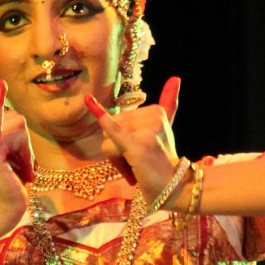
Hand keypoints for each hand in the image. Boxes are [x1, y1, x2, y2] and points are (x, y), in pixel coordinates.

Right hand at [0, 81, 31, 222]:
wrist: (3, 211)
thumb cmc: (10, 185)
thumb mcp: (11, 155)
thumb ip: (9, 134)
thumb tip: (2, 96)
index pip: (11, 119)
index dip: (21, 142)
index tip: (13, 163)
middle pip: (17, 120)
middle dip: (25, 146)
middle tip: (18, 169)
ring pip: (19, 129)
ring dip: (26, 153)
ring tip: (17, 171)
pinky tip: (1, 86)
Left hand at [85, 77, 182, 204]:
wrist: (174, 187)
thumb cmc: (163, 161)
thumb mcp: (165, 129)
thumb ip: (169, 102)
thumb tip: (176, 77)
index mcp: (157, 111)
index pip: (121, 119)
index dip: (124, 137)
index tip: (142, 149)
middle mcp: (154, 118)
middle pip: (113, 127)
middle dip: (118, 149)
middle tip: (136, 162)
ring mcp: (147, 132)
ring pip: (109, 140)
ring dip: (116, 159)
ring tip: (135, 167)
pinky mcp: (138, 146)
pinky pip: (114, 131)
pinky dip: (102, 120)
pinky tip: (89, 101)